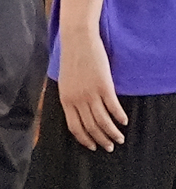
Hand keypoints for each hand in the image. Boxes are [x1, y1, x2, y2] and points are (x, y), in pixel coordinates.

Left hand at [58, 34, 128, 150]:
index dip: (85, 139)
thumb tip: (79, 114)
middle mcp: (77, 99)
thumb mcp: (65, 82)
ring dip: (112, 133)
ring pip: (103, 121)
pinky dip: (119, 117)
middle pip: (90, 127)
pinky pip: (113, 107)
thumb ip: (71, 99)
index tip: (93, 147)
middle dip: (101, 140)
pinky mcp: (104, 86)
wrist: (77, 41)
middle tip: (110, 147)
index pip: (75, 127)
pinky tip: (124, 122)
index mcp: (65, 100)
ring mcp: (91, 93)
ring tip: (119, 138)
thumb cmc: (71, 60)